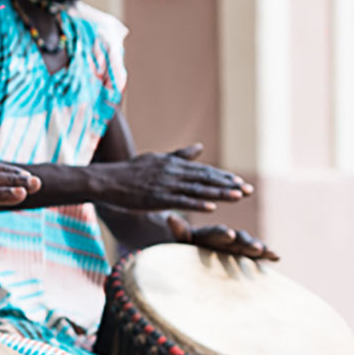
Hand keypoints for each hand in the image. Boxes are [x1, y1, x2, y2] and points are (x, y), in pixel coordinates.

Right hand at [102, 143, 251, 212]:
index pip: (204, 171)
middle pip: (205, 179)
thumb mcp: (156, 159)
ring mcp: (164, 185)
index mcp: (172, 164)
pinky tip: (210, 208)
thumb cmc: (130, 172)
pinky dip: (196, 203)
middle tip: (249, 190)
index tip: (242, 183)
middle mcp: (171, 172)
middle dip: (228, 185)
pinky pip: (179, 200)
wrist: (105, 181)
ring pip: (196, 189)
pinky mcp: (155, 198)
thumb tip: (200, 147)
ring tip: (238, 197)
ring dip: (218, 193)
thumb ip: (180, 155)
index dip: (224, 177)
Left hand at [165, 214, 277, 259]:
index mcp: (209, 234)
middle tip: (254, 246)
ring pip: (250, 245)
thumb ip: (179, 231)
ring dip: (259, 248)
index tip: (228, 234)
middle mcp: (226, 238)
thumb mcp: (181, 240)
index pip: (216, 232)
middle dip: (246, 242)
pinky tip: (277, 257)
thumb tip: (169, 217)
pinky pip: (257, 255)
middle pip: (237, 239)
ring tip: (268, 251)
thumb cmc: (185, 247)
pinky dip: (267, 255)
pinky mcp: (244, 255)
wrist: (193, 253)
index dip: (222, 233)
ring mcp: (237, 246)